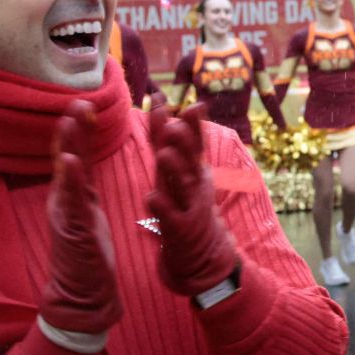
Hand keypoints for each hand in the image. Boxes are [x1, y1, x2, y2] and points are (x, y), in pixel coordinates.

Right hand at [41, 104, 122, 335]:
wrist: (82, 294)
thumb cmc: (87, 253)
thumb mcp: (86, 211)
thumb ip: (82, 185)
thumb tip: (78, 157)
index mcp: (71, 195)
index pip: (73, 155)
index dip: (77, 130)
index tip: (84, 103)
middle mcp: (64, 200)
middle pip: (65, 157)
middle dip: (71, 129)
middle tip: (77, 100)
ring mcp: (66, 215)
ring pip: (65, 174)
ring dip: (68, 145)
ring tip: (71, 119)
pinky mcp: (74, 230)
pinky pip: (72, 202)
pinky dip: (71, 180)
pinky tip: (70, 160)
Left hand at [146, 105, 236, 296]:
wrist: (202, 254)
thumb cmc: (186, 205)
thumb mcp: (180, 170)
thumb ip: (168, 137)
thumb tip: (161, 100)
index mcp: (195, 170)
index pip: (197, 144)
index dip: (195, 126)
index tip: (194, 107)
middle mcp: (196, 186)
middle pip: (192, 160)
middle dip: (186, 143)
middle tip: (176, 125)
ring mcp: (191, 207)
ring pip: (183, 186)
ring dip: (175, 170)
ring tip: (164, 154)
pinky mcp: (181, 230)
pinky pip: (170, 218)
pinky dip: (162, 207)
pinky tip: (152, 197)